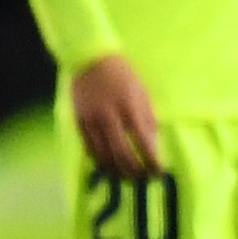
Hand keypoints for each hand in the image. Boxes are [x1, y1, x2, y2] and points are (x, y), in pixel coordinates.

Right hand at [70, 53, 162, 180]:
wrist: (90, 59)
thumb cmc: (123, 75)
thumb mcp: (143, 93)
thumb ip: (148, 119)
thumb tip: (153, 145)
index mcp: (129, 107)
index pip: (144, 142)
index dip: (152, 161)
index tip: (159, 172)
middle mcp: (109, 116)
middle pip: (123, 154)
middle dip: (135, 171)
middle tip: (144, 179)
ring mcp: (91, 120)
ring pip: (103, 155)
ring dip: (117, 171)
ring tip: (127, 178)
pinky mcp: (78, 122)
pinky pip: (89, 148)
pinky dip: (100, 161)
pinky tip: (108, 167)